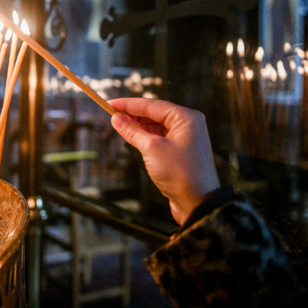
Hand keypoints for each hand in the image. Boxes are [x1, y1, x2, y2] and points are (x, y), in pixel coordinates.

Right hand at [108, 98, 219, 224]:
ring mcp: (184, 138)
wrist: (198, 204)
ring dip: (138, 126)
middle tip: (111, 116)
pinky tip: (132, 138)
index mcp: (186, 118)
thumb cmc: (181, 174)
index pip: (152, 105)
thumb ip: (133, 131)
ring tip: (119, 127)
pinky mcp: (179, 151)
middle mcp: (187, 124)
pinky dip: (145, 137)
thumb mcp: (152, 149)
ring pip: (155, 126)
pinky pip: (159, 138)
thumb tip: (116, 119)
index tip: (109, 104)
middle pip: (154, 113)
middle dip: (132, 115)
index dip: (128, 104)